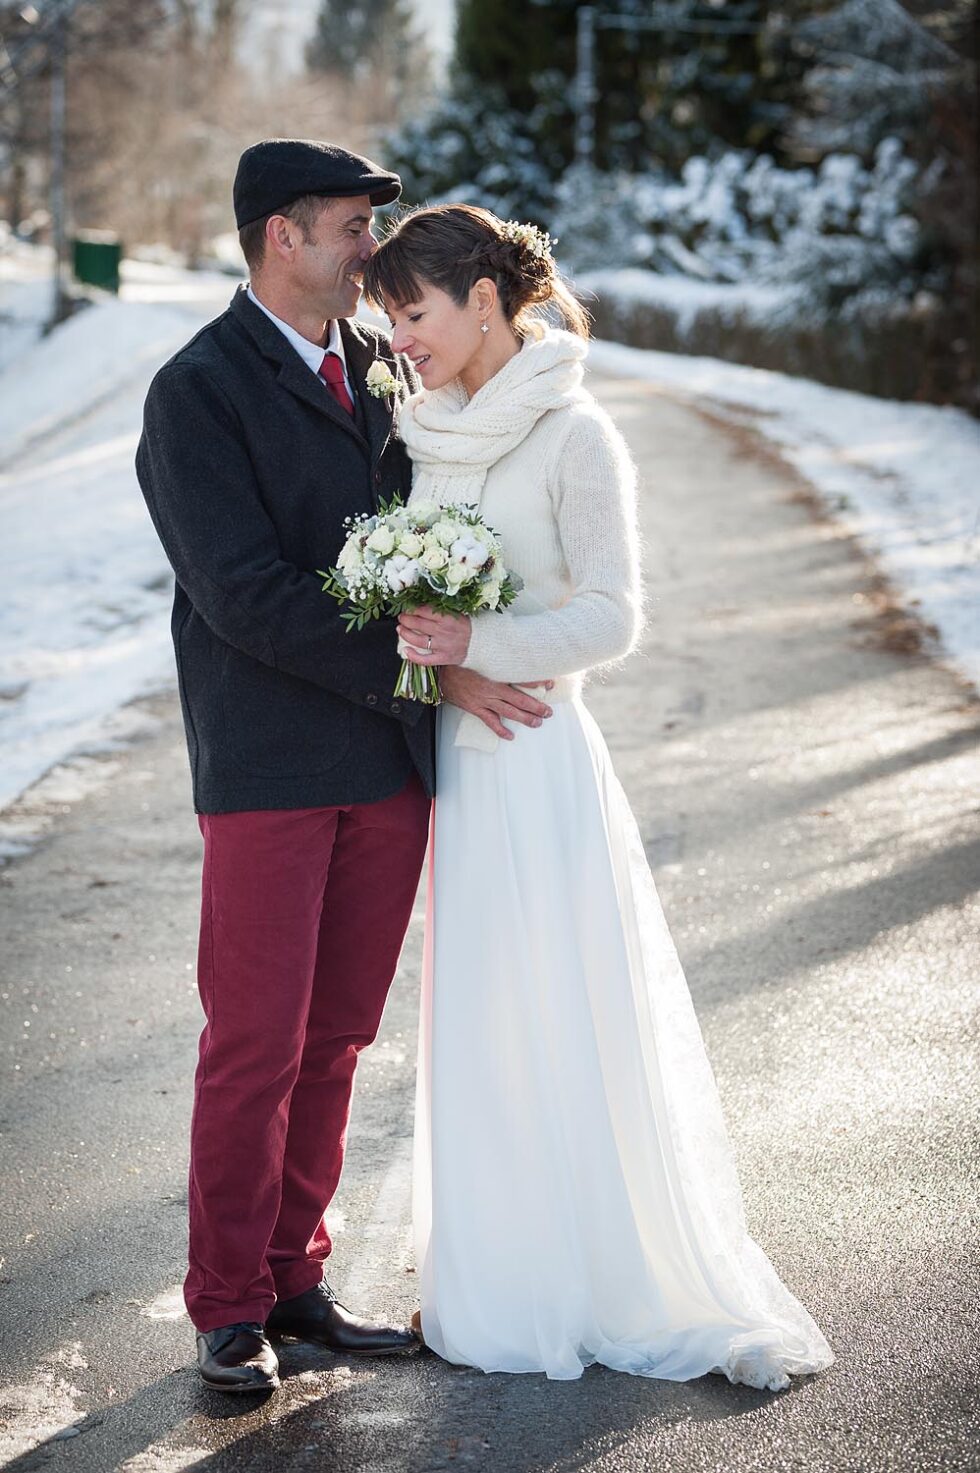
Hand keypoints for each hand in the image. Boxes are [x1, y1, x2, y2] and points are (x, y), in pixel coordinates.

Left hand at [398, 606, 470, 665]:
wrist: (481, 643)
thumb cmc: (466, 626)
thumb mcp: (456, 613)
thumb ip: (441, 610)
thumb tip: (421, 605)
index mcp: (447, 617)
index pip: (424, 611)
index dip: (412, 609)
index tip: (407, 608)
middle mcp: (443, 631)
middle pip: (418, 624)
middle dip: (405, 619)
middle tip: (401, 617)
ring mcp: (442, 646)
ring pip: (418, 640)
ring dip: (405, 634)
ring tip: (400, 629)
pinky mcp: (443, 658)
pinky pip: (425, 659)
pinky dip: (413, 656)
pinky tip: (406, 650)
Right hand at [439, 667, 554, 741]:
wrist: (440, 673)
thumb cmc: (461, 662)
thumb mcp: (481, 657)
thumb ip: (497, 658)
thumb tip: (514, 652)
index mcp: (494, 673)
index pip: (520, 678)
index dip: (536, 682)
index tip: (549, 683)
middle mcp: (491, 688)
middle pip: (519, 699)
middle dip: (536, 706)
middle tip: (549, 712)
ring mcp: (483, 700)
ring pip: (508, 712)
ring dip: (524, 718)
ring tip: (538, 722)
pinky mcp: (475, 708)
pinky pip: (490, 721)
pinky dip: (500, 730)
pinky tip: (510, 736)